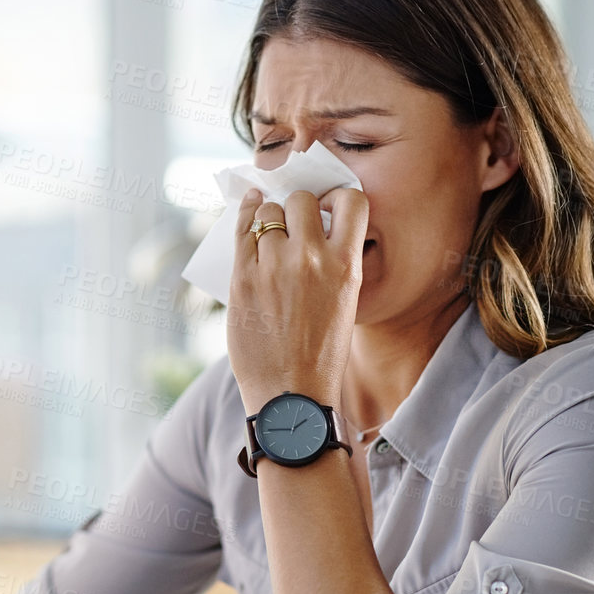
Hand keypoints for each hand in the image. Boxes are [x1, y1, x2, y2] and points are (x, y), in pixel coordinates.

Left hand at [227, 187, 367, 414]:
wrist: (291, 394)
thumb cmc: (320, 355)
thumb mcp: (345, 303)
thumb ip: (333, 263)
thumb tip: (310, 227)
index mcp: (346, 266)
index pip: (352, 201)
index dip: (338, 198)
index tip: (327, 207)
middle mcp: (310, 258)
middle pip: (301, 200)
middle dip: (297, 207)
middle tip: (293, 223)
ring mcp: (273, 266)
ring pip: (267, 212)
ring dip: (269, 218)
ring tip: (270, 234)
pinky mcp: (242, 277)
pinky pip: (241, 230)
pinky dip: (245, 216)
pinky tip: (249, 209)